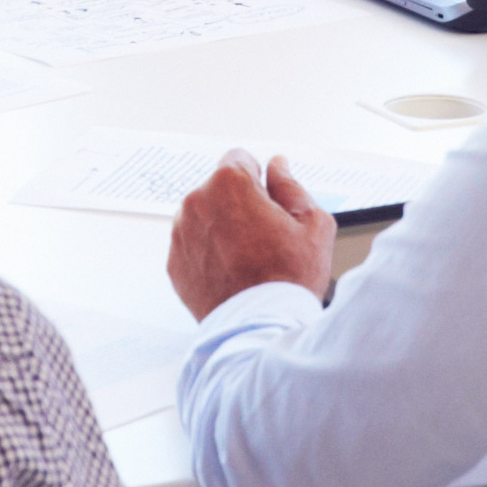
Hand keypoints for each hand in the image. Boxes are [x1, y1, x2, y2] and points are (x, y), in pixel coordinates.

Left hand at [165, 155, 338, 318]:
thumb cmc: (290, 276)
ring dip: (221, 228)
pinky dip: (208, 253)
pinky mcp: (174, 263)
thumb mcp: (313, 223)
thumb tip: (277, 166)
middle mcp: (195, 201)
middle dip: (239, 204)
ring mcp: (180, 233)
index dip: (259, 180)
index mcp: (228, 183)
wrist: (261, 326)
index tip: (269, 204)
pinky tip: (231, 274)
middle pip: (220, 189)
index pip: (240, 159)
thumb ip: (291, 185)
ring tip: (248, 260)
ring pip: (204, 217)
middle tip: (264, 238)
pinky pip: (193, 246)